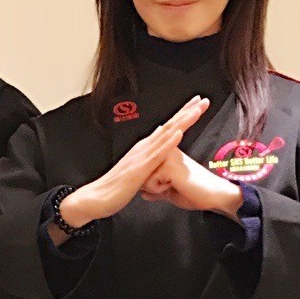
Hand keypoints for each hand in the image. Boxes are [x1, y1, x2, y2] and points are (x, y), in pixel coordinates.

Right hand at [57, 96, 208, 231]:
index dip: (183, 115)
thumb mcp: (136, 169)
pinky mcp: (140, 168)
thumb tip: (156, 141)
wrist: (96, 198)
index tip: (197, 105)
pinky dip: (169, 142)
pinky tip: (179, 133)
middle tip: (202, 99)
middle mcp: (143, 147)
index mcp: (144, 148)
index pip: (168, 127)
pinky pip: (157, 154)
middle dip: (187, 111)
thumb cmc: (116, 188)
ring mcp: (141, 156)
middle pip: (169, 125)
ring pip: (165, 135)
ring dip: (182, 121)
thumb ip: (147, 156)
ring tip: (196, 110)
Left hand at [140, 148, 242, 218]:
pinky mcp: (167, 164)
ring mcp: (166, 155)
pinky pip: (149, 183)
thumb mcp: (170, 192)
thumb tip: (143, 194)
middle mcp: (165, 150)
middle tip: (174, 185)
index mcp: (166, 153)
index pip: (143, 170)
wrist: (213, 195)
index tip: (173, 183)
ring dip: (156, 188)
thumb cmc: (195, 193)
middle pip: (140, 173)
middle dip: (151, 186)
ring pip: (143, 178)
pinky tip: (176, 185)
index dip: (152, 184)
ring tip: (175, 185)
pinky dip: (160, 190)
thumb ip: (155, 191)